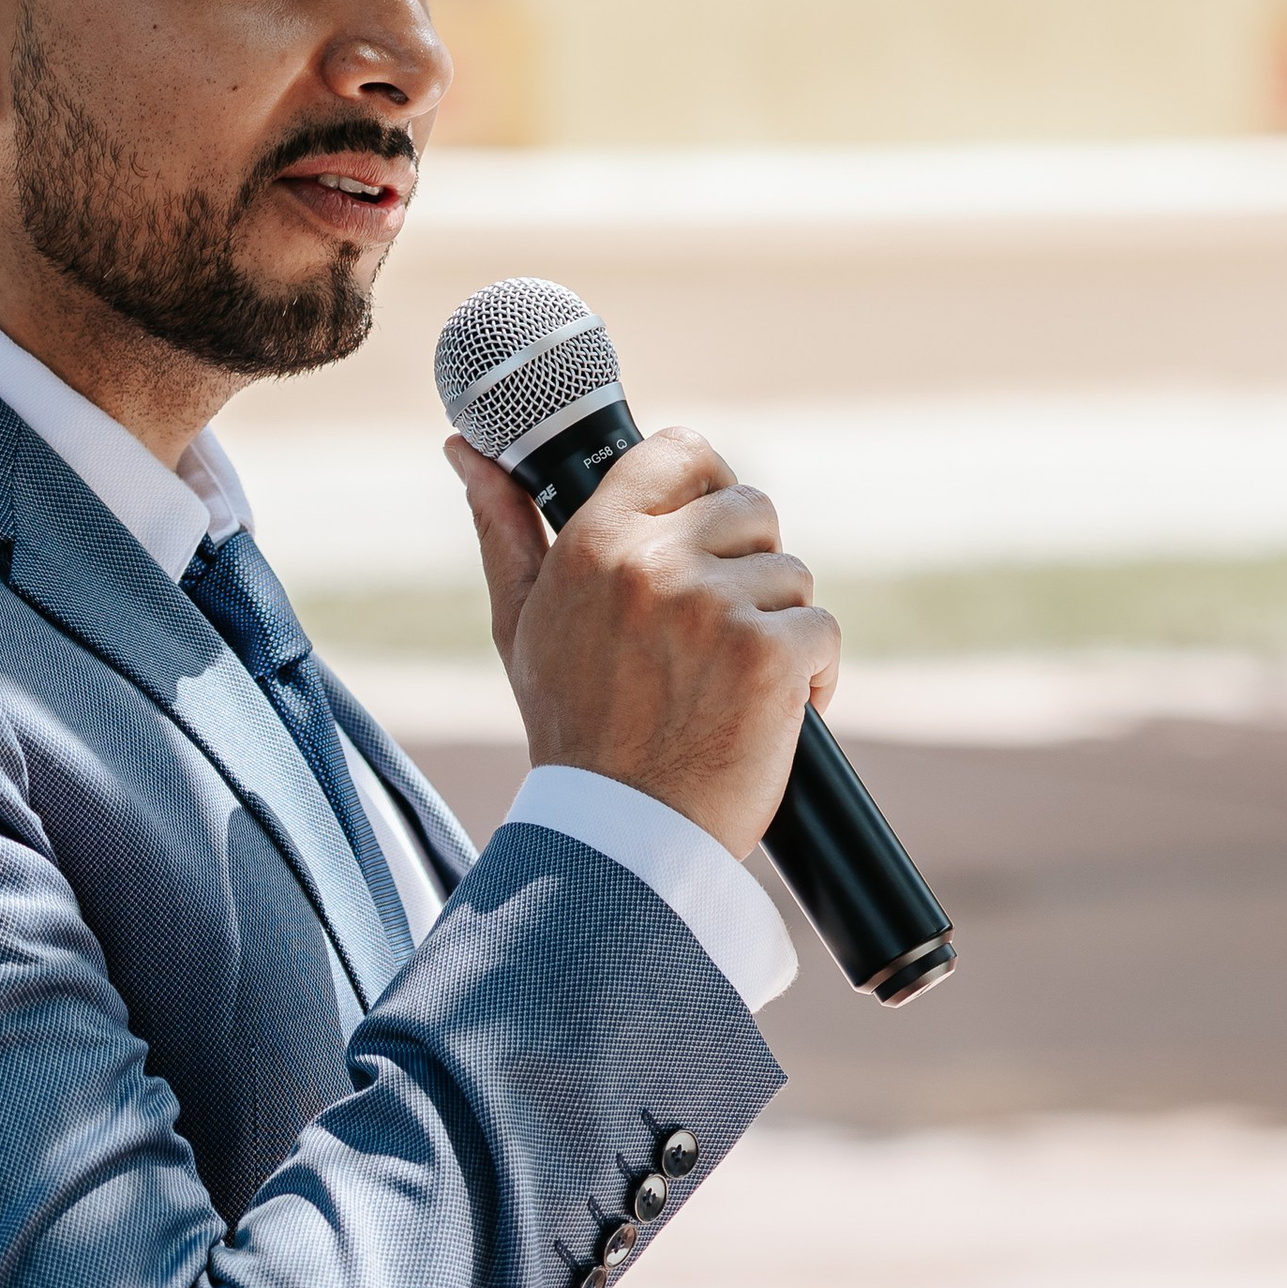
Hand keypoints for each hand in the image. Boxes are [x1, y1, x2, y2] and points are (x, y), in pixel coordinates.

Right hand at [447, 431, 837, 862]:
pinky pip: (821, 631)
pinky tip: (768, 713)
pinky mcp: (769, 655)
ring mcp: (716, 608)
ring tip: (730, 684)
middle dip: (747, 566)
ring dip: (777, 627)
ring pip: (791, 575)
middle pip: (750, 509)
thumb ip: (503, 529)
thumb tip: (466, 453)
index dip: (706, 482)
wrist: (620, 836)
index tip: (708, 525)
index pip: (678, 450)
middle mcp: (654, 564)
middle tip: (714, 635)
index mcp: (593, 544)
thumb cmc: (572, 731)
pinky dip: (811, 677)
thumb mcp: (520, 623)